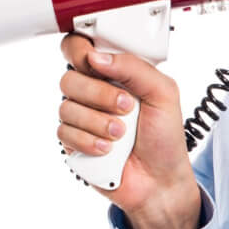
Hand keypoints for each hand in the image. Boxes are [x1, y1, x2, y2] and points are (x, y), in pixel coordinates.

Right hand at [56, 32, 199, 228]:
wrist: (160, 180)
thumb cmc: (164, 137)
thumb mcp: (163, 93)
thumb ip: (134, 67)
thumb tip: (97, 57)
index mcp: (112, 73)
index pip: (79, 48)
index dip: (80, 51)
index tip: (95, 63)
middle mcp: (92, 93)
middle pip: (69, 78)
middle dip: (99, 95)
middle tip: (125, 107)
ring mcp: (81, 118)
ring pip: (66, 107)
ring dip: (98, 122)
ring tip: (121, 134)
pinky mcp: (73, 142)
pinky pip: (64, 133)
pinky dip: (89, 141)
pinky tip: (108, 149)